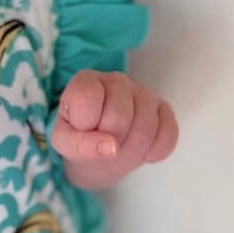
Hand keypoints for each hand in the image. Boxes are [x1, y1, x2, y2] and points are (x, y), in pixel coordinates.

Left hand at [52, 70, 177, 185]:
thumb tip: (111, 147)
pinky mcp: (163, 108)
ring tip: (120, 149)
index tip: (83, 131)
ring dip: (132, 150)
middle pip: (120, 116)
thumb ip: (79, 145)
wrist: (100, 149)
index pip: (88, 98)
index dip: (85, 125)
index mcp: (86, 81)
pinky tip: (141, 150)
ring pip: (146, 126)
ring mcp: (142, 93)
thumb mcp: (65, 144)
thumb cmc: (79, 138)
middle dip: (110, 142)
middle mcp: (116, 81)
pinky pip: (168, 133)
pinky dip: (154, 151)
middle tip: (103, 147)